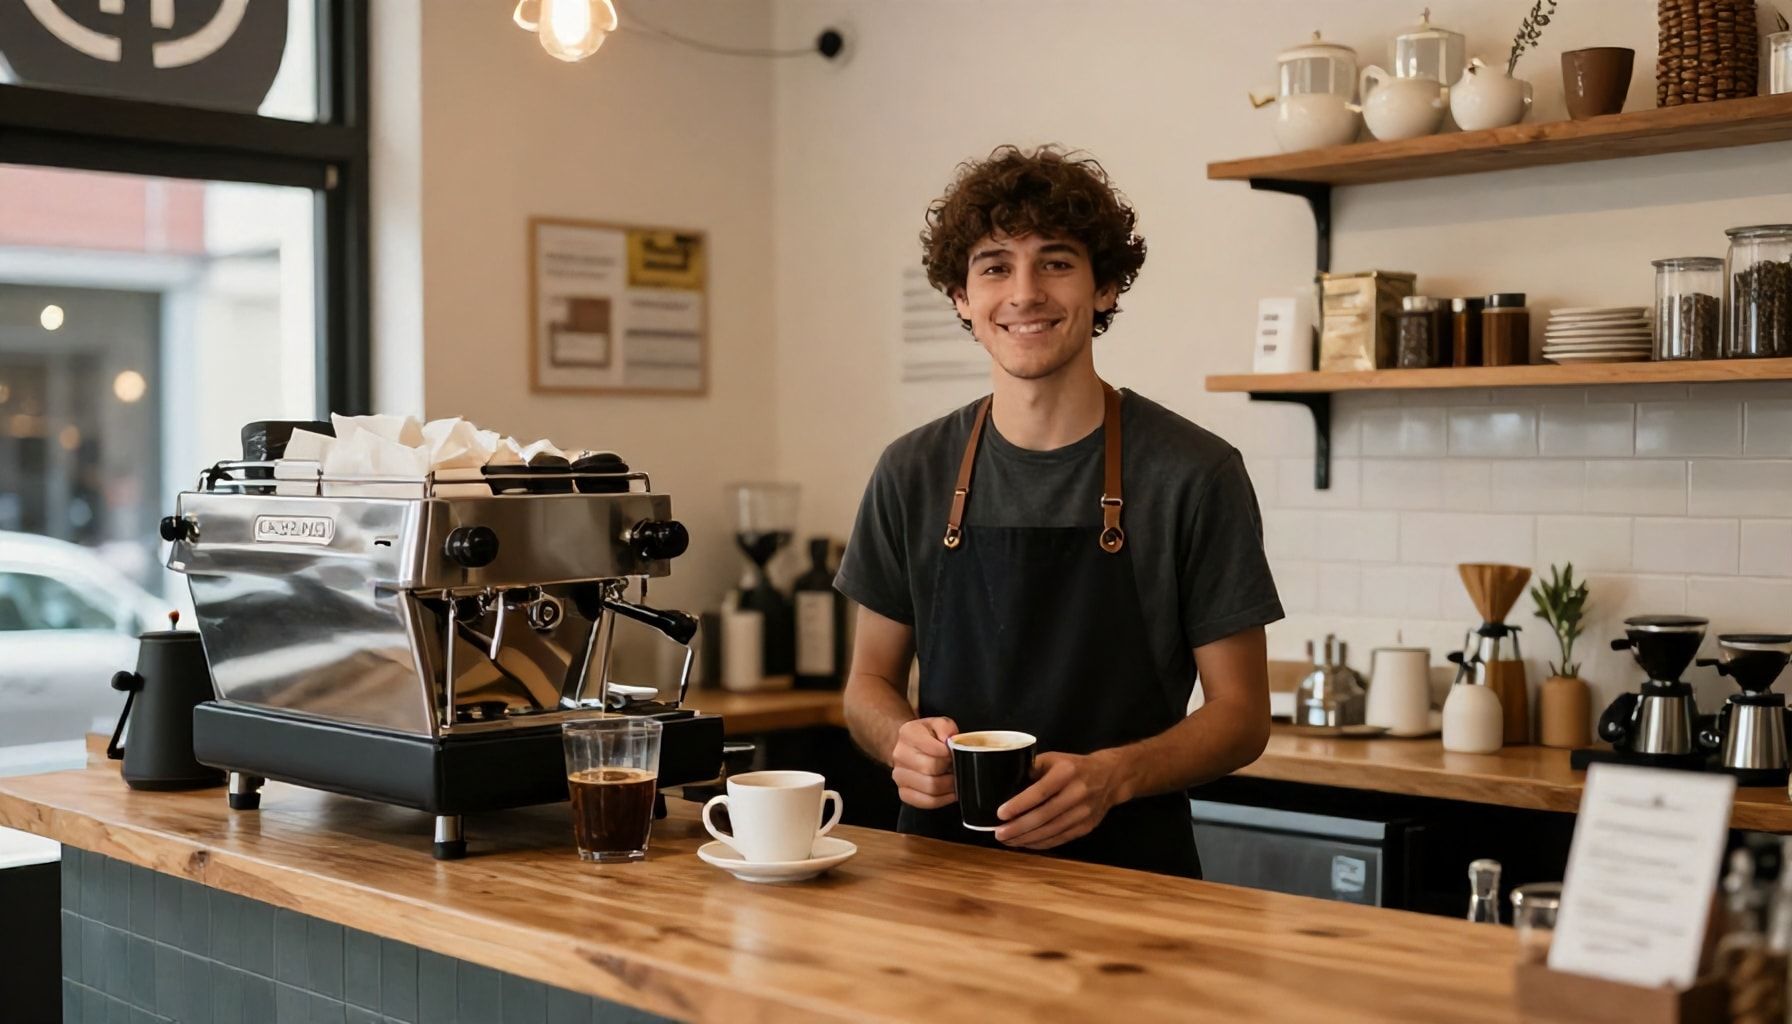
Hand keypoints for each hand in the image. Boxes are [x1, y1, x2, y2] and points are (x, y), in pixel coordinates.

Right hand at [890, 716, 957, 809]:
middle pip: (931, 769)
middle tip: (956, 767)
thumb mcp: (939, 723)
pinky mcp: (904, 793)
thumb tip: (950, 741)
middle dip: (949, 770)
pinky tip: (949, 792)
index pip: (933, 748)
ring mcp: (899, 775)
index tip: (953, 754)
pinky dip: (943, 799)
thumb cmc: (928, 737)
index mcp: (908, 733)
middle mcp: (899, 754)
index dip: (949, 754)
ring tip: (954, 779)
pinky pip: (926, 802)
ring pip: (930, 788)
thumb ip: (947, 728)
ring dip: (948, 786)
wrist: (910, 748)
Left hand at [994, 750, 1126, 849]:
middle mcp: (1077, 793)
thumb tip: (1006, 783)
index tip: (1001, 814)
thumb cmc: (1074, 766)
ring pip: (1051, 831)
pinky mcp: (1086, 827)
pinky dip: (1040, 843)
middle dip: (1018, 828)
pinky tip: (1025, 843)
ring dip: (1026, 839)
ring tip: (1007, 840)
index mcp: (1066, 772)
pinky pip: (1060, 838)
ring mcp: (1083, 813)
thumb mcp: (1053, 758)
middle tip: (999, 834)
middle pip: (1043, 816)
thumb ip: (1032, 768)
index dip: (1019, 805)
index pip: (1040, 792)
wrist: (1110, 777)